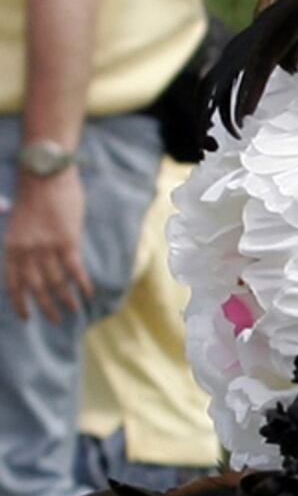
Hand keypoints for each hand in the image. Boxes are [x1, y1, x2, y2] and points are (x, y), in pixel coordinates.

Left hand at [4, 164, 89, 320]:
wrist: (45, 175)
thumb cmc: (33, 197)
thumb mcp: (19, 226)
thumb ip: (24, 247)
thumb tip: (37, 268)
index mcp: (11, 247)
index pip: (13, 283)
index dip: (20, 303)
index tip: (27, 318)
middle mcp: (27, 251)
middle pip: (37, 288)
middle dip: (46, 307)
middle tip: (55, 320)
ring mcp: (47, 247)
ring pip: (57, 282)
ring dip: (67, 300)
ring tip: (74, 311)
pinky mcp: (67, 242)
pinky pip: (75, 270)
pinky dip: (83, 284)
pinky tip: (88, 294)